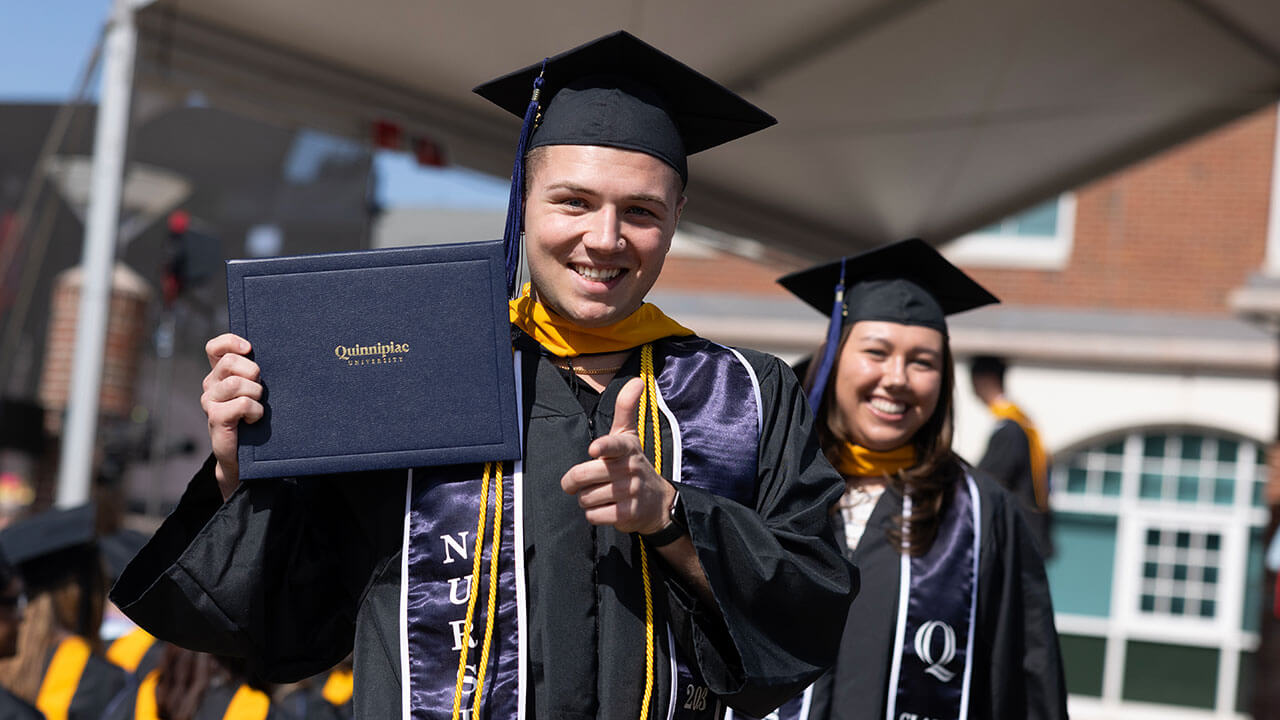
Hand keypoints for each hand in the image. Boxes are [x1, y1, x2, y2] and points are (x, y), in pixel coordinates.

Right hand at [200, 333, 263, 500]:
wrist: (245, 457)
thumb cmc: (257, 419)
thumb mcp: (258, 391)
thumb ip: (258, 374)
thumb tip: (281, 353)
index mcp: (220, 374)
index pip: (215, 347)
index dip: (230, 342)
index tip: (249, 348)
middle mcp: (211, 385)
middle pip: (230, 362)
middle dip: (252, 372)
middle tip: (260, 388)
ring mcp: (211, 402)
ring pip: (236, 383)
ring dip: (255, 393)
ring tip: (258, 405)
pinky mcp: (216, 418)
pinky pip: (240, 404)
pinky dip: (254, 410)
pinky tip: (255, 418)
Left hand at [560, 377, 675, 534]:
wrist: (657, 503)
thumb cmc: (633, 465)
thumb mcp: (629, 436)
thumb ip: (627, 408)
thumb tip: (637, 380)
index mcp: (627, 448)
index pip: (614, 445)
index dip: (603, 447)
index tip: (594, 449)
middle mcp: (630, 469)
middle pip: (584, 476)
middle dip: (573, 482)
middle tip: (579, 482)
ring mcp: (630, 493)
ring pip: (586, 498)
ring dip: (586, 499)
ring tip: (600, 494)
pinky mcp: (627, 514)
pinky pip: (594, 516)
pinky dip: (594, 514)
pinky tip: (606, 509)